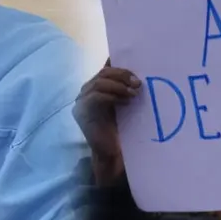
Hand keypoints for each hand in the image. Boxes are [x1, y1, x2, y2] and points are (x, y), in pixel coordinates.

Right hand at [72, 60, 140, 184]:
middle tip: (139, 83)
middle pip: (103, 73)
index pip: (106, 68)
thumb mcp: (126, 103)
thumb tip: (139, 73)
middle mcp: (86, 91)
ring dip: (119, 85)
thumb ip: (126, 88)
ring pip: (99, 82)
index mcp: (96, 87)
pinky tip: (126, 101)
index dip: (121, 66)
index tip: (139, 71)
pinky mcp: (81, 111)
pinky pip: (95, 96)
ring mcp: (80, 101)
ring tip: (134, 93)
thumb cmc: (122, 129)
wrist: (113, 153)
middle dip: (123, 75)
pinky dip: (112, 96)